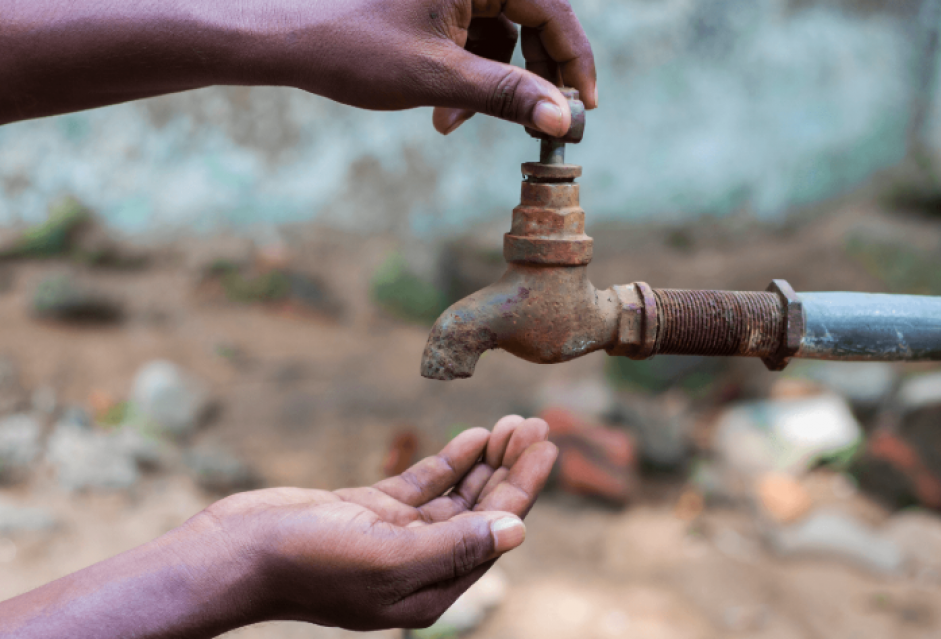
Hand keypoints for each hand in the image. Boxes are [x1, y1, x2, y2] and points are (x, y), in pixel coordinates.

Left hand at [1, 0, 595, 130]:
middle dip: (531, 77)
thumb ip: (509, 96)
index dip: (574, 62)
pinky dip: (469, 75)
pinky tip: (441, 111)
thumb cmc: (355, 48)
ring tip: (454, 123)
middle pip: (534, 20)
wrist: (285, 40)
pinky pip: (476, 37)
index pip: (554, 10)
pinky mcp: (436, 4)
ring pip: (504, 35)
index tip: (584, 107)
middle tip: (537, 124)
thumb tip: (565, 120)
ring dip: (493, 84)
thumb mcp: (440, 78)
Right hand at [191, 415, 554, 630]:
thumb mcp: (387, 558)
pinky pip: (425, 484)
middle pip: (482, 512)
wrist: (234, 553)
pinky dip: (452, 460)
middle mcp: (420, 565)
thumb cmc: (306, 564)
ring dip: (487, 460)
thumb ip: (454, 546)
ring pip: (458, 495)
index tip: (547, 448)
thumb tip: (517, 531)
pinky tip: (475, 436)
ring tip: (515, 422)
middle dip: (512, 469)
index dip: (524, 489)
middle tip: (539, 425)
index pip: (493, 533)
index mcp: (430, 589)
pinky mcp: (372, 512)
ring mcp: (396, 536)